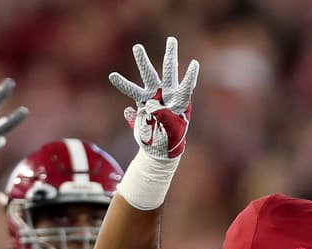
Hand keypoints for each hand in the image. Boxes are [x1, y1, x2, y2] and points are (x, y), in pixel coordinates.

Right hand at [109, 36, 198, 158]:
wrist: (158, 146)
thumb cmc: (170, 139)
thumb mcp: (171, 131)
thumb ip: (163, 118)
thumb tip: (150, 106)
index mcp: (178, 101)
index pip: (186, 86)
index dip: (190, 76)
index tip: (195, 63)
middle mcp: (167, 95)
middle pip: (169, 72)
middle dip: (170, 55)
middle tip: (172, 39)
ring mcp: (153, 98)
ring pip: (147, 77)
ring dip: (143, 62)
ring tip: (137, 47)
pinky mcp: (141, 104)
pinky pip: (131, 92)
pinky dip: (123, 86)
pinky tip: (115, 79)